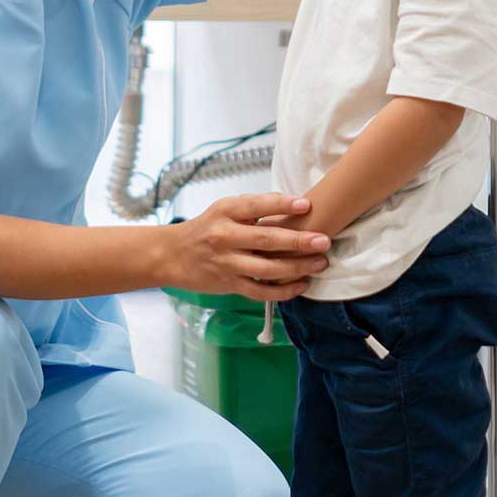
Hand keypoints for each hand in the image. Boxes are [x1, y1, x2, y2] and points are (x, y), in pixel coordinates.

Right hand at [165, 193, 329, 301]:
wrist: (172, 255)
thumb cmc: (206, 229)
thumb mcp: (223, 209)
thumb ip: (253, 207)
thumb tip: (292, 204)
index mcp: (225, 212)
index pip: (256, 206)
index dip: (282, 205)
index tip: (306, 205)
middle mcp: (225, 236)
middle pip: (267, 239)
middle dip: (298, 241)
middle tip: (324, 241)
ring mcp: (227, 263)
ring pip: (267, 269)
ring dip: (297, 267)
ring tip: (319, 263)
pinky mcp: (229, 284)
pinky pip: (261, 291)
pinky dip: (283, 291)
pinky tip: (302, 285)